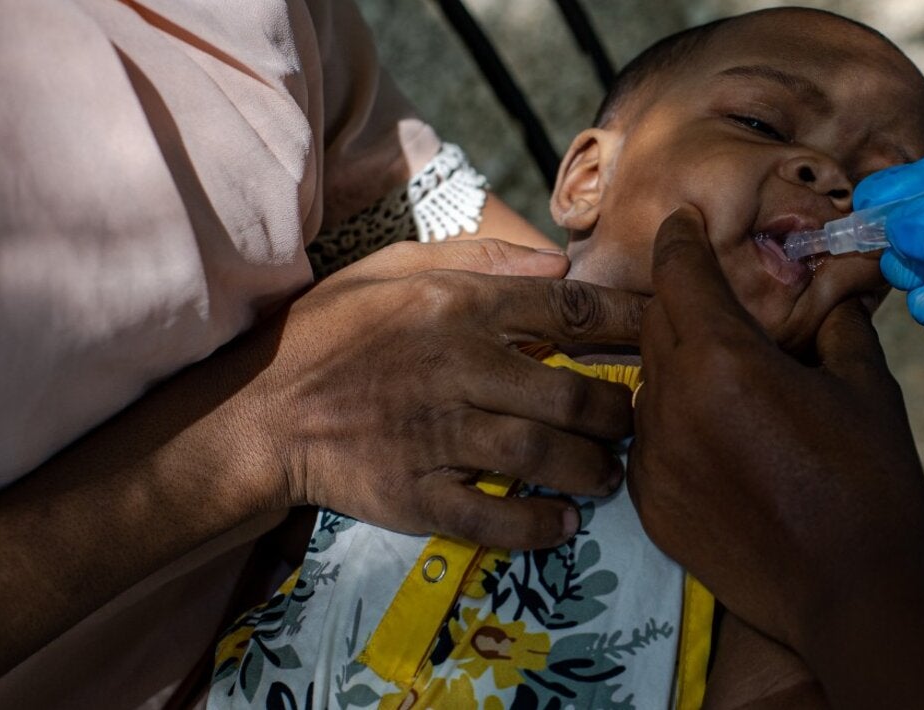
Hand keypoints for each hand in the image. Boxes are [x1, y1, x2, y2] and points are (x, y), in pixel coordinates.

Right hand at [245, 239, 646, 547]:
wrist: (257, 412)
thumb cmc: (330, 331)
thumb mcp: (394, 267)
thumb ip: (479, 260)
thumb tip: (557, 262)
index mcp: (455, 307)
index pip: (566, 308)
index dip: (628, 320)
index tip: (666, 331)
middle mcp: (454, 368)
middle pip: (568, 395)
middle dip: (618, 412)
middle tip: (632, 421)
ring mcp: (434, 436)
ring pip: (540, 457)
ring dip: (591, 469)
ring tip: (610, 474)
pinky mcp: (414, 494)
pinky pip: (491, 517)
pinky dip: (535, 526)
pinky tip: (562, 524)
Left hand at [627, 208, 923, 705]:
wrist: (854, 594)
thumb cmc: (870, 483)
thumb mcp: (866, 387)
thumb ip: (837, 326)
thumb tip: (829, 296)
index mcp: (722, 360)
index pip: (681, 273)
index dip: (680, 238)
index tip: (682, 220)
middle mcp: (671, 403)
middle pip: (657, 324)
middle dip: (683, 302)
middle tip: (715, 296)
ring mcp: (653, 459)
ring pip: (650, 384)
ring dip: (679, 365)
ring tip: (725, 375)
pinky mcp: (650, 505)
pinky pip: (651, 440)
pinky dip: (676, 423)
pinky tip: (719, 435)